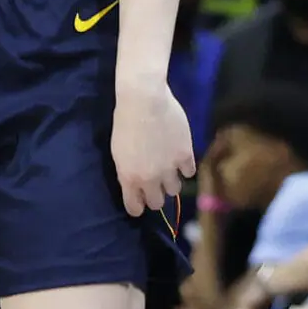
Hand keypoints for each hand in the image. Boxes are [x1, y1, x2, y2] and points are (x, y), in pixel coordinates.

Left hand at [110, 75, 196, 215]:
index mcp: (129, 178)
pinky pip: (189, 172)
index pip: (135, 208)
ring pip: (175, 190)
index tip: (140, 200)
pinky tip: (180, 157)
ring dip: (171, 181)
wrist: (144, 100)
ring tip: (169, 167)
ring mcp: (169, 168)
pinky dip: (185, 167)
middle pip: (157, 202)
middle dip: (155, 194)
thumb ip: (127, 172)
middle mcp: (150, 178)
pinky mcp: (185, 155)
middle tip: (156, 183)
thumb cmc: (124, 121)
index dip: (137, 205)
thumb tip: (135, 184)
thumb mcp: (117, 151)